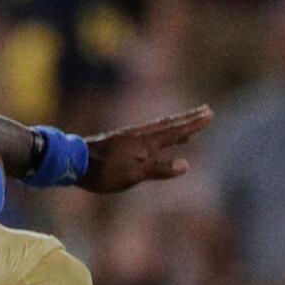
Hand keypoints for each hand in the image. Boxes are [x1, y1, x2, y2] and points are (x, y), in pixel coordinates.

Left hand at [79, 107, 213, 192]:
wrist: (74, 162)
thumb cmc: (104, 172)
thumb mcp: (134, 174)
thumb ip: (160, 169)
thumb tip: (186, 165)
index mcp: (147, 142)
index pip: (176, 131)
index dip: (194, 124)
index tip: (210, 114)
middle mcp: (141, 135)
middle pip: (170, 125)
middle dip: (189, 119)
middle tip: (206, 110)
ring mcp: (131, 137)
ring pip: (160, 128)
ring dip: (177, 125)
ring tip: (189, 124)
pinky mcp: (122, 141)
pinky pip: (149, 133)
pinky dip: (161, 133)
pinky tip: (159, 136)